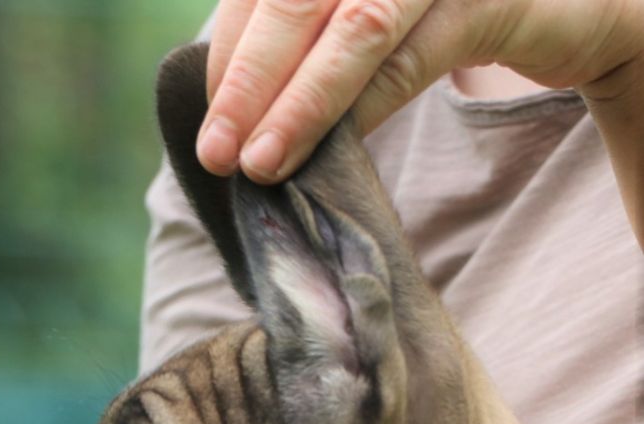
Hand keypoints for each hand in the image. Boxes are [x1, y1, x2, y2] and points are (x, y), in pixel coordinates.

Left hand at [199, 0, 643, 181]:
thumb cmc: (456, 10)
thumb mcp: (375, 14)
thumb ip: (316, 37)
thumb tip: (239, 104)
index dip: (231, 54)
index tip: (210, 121)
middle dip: (246, 82)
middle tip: (216, 153)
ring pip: (352, 26)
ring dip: (300, 103)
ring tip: (260, 165)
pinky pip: (410, 56)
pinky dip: (363, 108)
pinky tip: (330, 153)